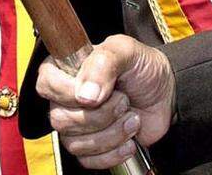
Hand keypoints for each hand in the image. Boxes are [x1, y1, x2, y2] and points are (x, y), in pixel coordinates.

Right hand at [37, 35, 175, 169]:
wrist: (166, 94)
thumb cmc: (143, 68)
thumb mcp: (126, 51)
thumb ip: (104, 63)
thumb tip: (84, 95)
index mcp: (69, 69)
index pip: (46, 83)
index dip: (67, 92)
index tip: (96, 92)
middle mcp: (68, 99)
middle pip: (60, 119)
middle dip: (100, 114)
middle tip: (123, 101)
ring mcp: (78, 125)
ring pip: (75, 143)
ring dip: (112, 133)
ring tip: (131, 117)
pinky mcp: (91, 147)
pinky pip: (89, 160)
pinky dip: (114, 151)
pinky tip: (130, 137)